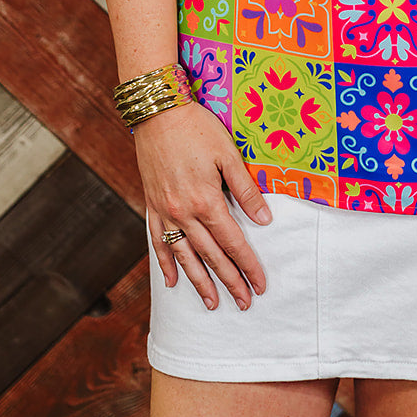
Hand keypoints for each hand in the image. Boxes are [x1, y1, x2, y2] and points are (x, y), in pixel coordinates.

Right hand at [134, 100, 270, 310]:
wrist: (158, 112)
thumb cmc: (198, 128)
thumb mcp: (228, 154)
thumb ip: (246, 189)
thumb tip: (265, 220)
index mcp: (206, 201)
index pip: (233, 243)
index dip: (248, 266)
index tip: (260, 286)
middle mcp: (183, 213)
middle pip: (211, 256)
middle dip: (229, 281)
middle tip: (244, 303)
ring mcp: (165, 212)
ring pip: (184, 256)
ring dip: (199, 282)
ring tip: (213, 303)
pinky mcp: (152, 206)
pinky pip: (157, 242)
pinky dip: (166, 263)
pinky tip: (172, 282)